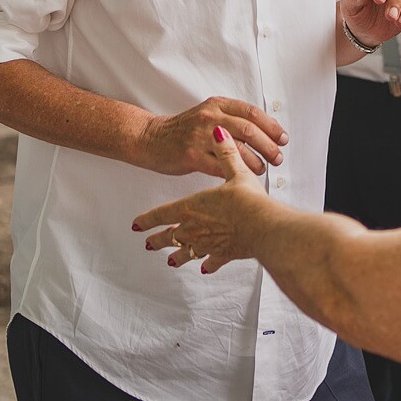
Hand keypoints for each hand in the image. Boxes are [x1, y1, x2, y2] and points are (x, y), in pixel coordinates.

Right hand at [135, 96, 287, 177]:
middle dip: (269, 145)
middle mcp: (210, 117)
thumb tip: (264, 131)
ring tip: (264, 168)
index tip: (282, 138)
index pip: (252, 112)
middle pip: (250, 130)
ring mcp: (200, 136)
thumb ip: (231, 119)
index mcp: (216, 105)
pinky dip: (237, 172)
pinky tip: (244, 177)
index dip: (271, 126)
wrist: (149, 138)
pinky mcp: (192, 155)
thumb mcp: (207, 115)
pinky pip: (221, 166)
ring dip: (257, 161)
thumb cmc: (182, 130)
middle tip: (278, 156)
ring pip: (239, 149)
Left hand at [135, 125, 268, 273]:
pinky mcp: (225, 254)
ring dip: (178, 256)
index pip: (163, 214)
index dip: (148, 219)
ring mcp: (209, 244)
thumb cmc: (246, 202)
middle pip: (172, 235)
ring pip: (188, 252)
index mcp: (192, 208)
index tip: (136, 225)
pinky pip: (213, 261)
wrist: (263, 227)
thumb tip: (219, 132)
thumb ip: (225, 153)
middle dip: (159, 239)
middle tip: (149, 244)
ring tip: (171, 261)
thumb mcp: (235, 172)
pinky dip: (209, 264)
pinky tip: (206, 268)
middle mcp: (196, 229)